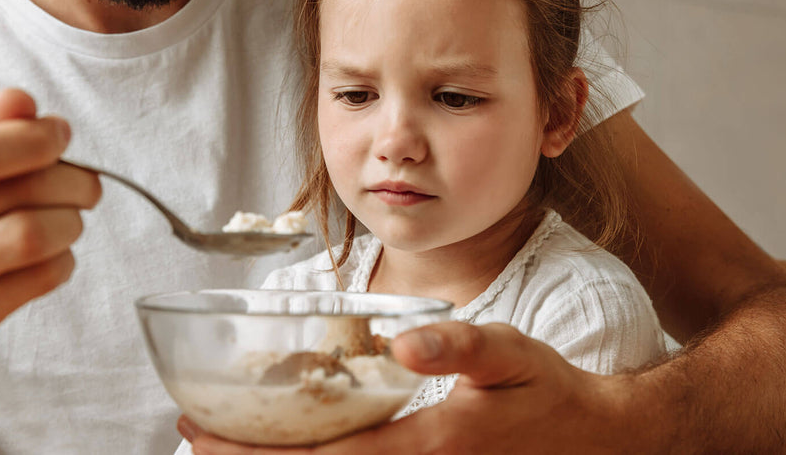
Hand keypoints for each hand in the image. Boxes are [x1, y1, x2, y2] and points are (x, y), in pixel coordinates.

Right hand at [0, 89, 100, 370]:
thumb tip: (21, 102)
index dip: (29, 140)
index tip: (60, 135)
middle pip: (13, 193)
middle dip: (70, 181)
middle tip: (85, 183)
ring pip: (31, 236)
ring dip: (70, 222)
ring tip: (69, 218)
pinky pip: (38, 278)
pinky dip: (63, 260)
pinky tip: (54, 254)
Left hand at [180, 322, 638, 454]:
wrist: (593, 442)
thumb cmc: (549, 396)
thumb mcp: (512, 357)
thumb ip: (461, 346)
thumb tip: (403, 342)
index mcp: (427, 448)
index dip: (254, 453)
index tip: (201, 431)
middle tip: (192, 436)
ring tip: (220, 446)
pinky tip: (290, 452)